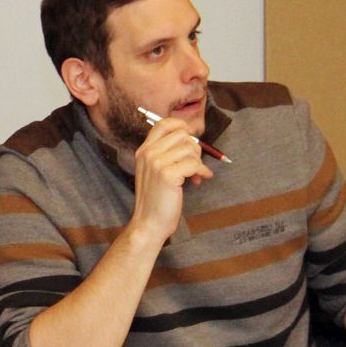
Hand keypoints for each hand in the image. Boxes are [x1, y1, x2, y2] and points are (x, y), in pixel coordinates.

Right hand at [129, 117, 213, 243]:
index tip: (190, 138)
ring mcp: (156, 163)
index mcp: (143, 150)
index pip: (164, 124)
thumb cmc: (156, 199)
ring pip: (190, 149)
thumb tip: (192, 141)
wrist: (149, 222)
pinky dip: (201, 172)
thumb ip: (167, 155)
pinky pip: (194, 164)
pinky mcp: (167, 174)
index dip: (181, 126)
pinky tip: (199, 180)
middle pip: (182, 134)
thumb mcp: (155, 172)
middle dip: (194, 148)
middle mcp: (148, 153)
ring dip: (198, 162)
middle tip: (195, 164)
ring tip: (195, 175)